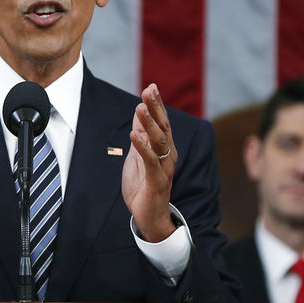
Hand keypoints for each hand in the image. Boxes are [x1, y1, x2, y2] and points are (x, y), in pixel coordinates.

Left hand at [121, 83, 177, 241]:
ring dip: (149, 123)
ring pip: (159, 142)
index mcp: (164, 148)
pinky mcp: (157, 181)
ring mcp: (164, 168)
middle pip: (163, 127)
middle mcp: (168, 155)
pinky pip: (151, 161)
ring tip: (140, 108)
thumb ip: (140, 133)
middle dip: (156, 108)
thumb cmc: (143, 185)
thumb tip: (139, 111)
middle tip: (148, 90)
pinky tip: (135, 135)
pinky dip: (142, 147)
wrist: (149, 216)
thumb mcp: (138, 154)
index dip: (157, 104)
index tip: (151, 86)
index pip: (162, 122)